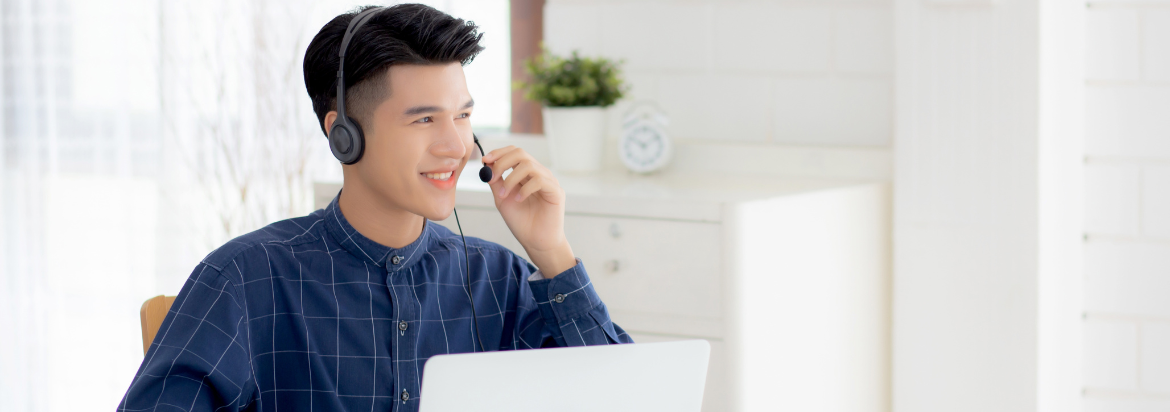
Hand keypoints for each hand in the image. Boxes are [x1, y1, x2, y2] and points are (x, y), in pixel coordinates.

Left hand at [480, 146, 575, 276]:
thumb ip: (496, 182)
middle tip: (492, 177)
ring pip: (528, 165)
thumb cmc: (522, 222)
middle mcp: (539, 173)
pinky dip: (525, 189)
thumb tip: (487, 164)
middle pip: (521, 153)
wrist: (536, 242)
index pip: (515, 152)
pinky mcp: (556, 192)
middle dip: (502, 162)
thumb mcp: (502, 199)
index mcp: (526, 174)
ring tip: (504, 196)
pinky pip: (539, 180)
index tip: (485, 160)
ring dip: (511, 179)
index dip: (499, 153)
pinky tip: (519, 200)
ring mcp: (549, 181)